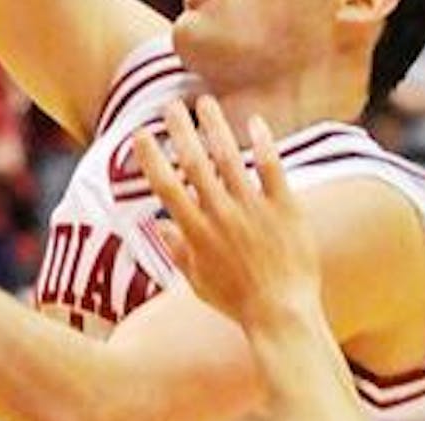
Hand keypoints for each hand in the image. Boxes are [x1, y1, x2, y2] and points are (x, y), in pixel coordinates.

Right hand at [133, 97, 322, 326]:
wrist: (281, 313)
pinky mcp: (284, 208)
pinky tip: (254, 121)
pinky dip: (262, 142)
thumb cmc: (237, 302)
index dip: (150, 156)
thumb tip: (158, 225)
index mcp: (196, 232)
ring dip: (214, 126)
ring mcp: (253, 209)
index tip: (140, 133)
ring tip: (205, 102)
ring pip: (229, 157)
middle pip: (194, 162)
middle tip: (170, 104)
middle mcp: (221, 215)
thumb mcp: (197, 282)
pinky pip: (271, 167)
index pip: (165, 186)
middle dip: (179, 130)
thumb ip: (177, 250)